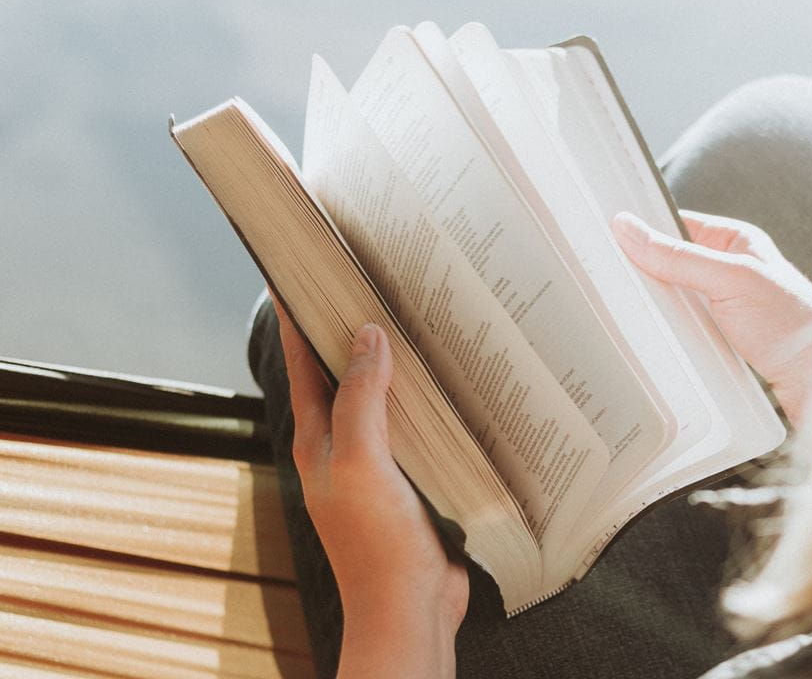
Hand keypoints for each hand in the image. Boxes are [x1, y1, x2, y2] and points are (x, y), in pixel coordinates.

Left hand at [274, 300, 467, 678]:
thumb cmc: (376, 545)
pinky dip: (425, 397)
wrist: (410, 609)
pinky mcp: (410, 477)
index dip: (295, 316)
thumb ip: (361, 399)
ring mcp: (376, 461)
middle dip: (346, 328)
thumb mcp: (361, 462)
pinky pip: (414, 424)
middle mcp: (342, 445)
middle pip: (340, 372)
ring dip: (392, 362)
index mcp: (318, 438)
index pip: (300, 362)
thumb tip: (366, 336)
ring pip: (381, 396)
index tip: (295, 272)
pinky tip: (447, 382)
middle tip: (364, 280)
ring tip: (411, 318)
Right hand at [611, 210, 811, 423]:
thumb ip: (678, 255)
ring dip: (653, 308)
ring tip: (619, 309)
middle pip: (670, 264)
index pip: (676, 224)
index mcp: (736, 240)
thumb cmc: (792, 324)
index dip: (643, 229)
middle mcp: (730, 269)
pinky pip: (683, 329)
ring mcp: (726, 305)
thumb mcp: (729, 280)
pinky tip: (649, 340)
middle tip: (603, 277)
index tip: (605, 237)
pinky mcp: (723, 339)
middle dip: (642, 272)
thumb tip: (628, 228)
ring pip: (674, 299)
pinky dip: (667, 333)